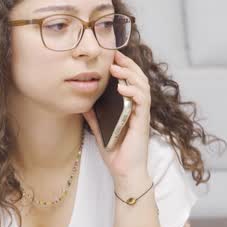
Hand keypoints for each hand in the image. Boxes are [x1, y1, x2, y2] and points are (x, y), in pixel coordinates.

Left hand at [83, 50, 151, 182]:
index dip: (124, 66)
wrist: (124, 172)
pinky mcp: (143, 122)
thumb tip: (83, 103)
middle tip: (115, 55)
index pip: (131, 81)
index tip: (112, 55)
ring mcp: (142, 114)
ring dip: (130, 75)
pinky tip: (122, 88)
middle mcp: (138, 108)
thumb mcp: (100, 130)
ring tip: (117, 68)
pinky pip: (142, 102)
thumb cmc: (115, 151)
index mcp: (130, 107)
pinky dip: (133, 92)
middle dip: (128, 64)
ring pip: (143, 86)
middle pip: (139, 79)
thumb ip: (94, 116)